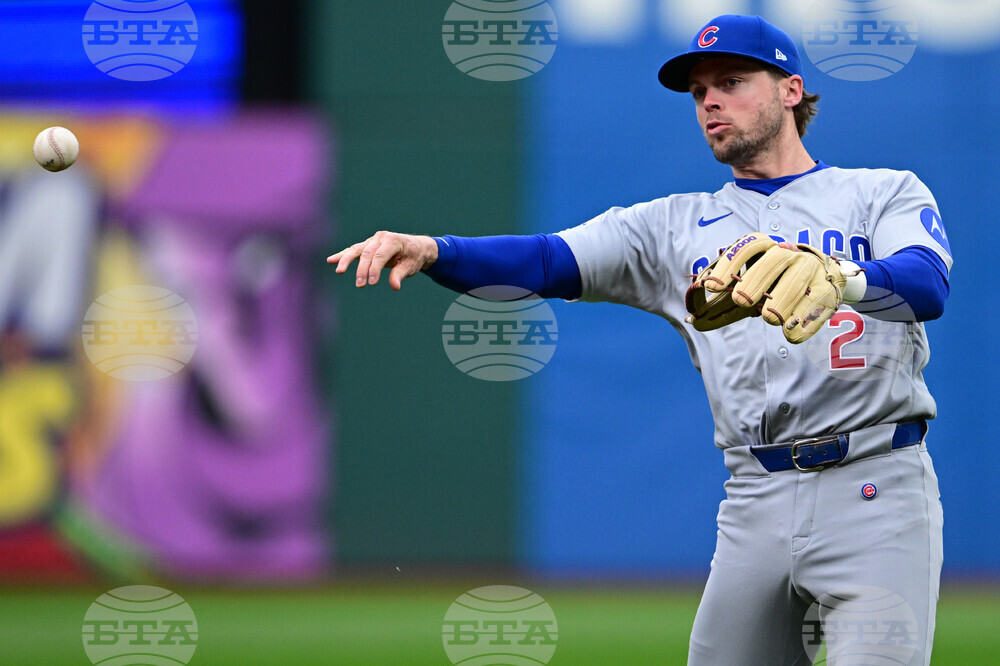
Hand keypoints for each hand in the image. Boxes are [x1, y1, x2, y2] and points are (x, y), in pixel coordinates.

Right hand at [327, 231, 438, 290]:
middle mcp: (380, 238)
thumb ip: (401, 274)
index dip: (375, 269)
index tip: (372, 282)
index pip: (380, 255)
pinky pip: (353, 250)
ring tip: (339, 271)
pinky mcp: (366, 245)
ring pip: (357, 250)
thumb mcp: (411, 266)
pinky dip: (342, 255)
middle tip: (360, 285)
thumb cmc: (413, 257)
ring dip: (347, 260)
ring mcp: (372, 240)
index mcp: (393, 241)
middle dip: (362, 269)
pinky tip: (331, 260)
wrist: (415, 247)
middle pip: (367, 253)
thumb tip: (395, 286)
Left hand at [701, 234, 850, 343]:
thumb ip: (723, 304)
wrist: (822, 277)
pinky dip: (804, 320)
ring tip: (769, 318)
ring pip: (795, 279)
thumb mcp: (749, 288)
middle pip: (771, 260)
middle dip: (754, 280)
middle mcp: (788, 253)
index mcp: (765, 248)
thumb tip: (692, 320)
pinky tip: (791, 333)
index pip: (746, 247)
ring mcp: (810, 268)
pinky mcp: (828, 288)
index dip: (728, 264)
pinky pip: (816, 302)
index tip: (712, 285)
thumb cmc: (774, 284)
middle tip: (742, 301)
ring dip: (780, 301)